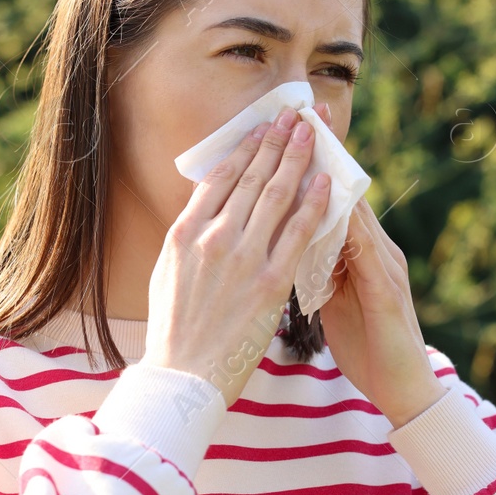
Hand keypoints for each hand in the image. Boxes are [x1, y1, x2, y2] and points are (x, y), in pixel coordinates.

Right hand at [145, 105, 331, 407]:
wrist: (183, 379)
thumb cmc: (174, 334)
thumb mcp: (168, 275)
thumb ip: (188, 241)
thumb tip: (202, 214)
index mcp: (184, 234)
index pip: (219, 178)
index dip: (245, 149)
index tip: (261, 128)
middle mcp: (213, 238)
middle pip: (250, 177)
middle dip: (275, 141)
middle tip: (293, 115)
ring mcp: (243, 258)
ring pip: (276, 196)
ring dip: (297, 159)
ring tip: (311, 133)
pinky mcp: (270, 283)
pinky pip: (298, 233)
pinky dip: (313, 203)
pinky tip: (326, 182)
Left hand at [311, 116, 446, 427]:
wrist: (403, 389)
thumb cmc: (366, 345)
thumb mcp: (333, 298)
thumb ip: (316, 266)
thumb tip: (285, 242)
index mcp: (358, 251)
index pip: (328, 199)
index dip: (307, 164)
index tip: (284, 129)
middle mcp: (375, 249)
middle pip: (344, 193)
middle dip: (321, 154)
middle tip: (299, 113)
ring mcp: (385, 266)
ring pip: (355, 212)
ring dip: (333, 178)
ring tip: (311, 145)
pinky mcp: (387, 290)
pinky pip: (365, 252)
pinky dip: (347, 227)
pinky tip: (329, 208)